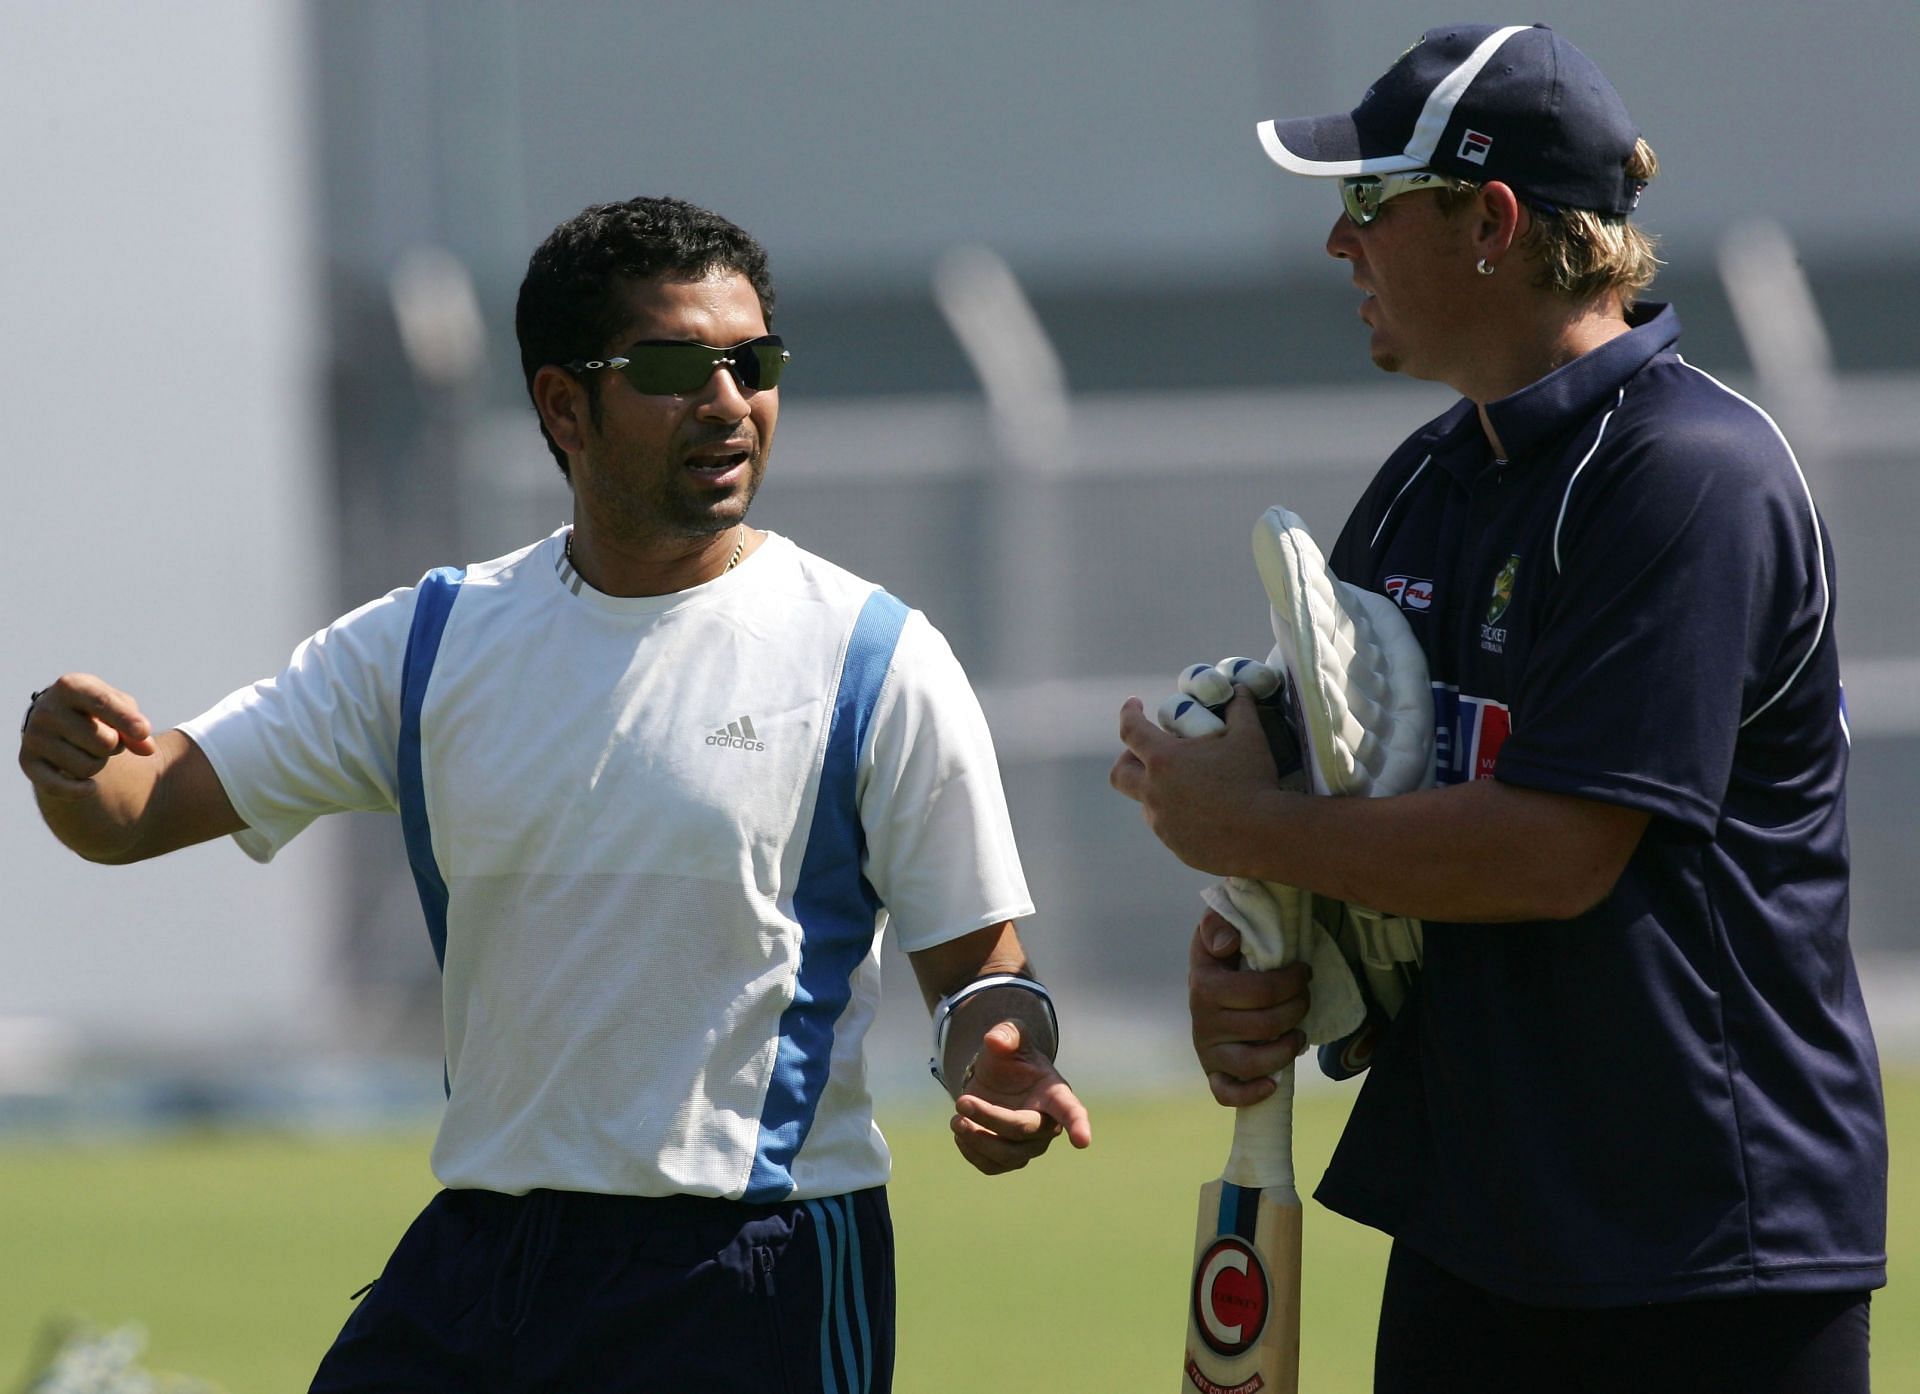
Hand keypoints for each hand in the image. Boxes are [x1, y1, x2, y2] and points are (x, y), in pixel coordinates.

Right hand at [18, 674, 156, 800]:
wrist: (58, 720)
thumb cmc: (98, 711)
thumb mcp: (121, 708)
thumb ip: (137, 726)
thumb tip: (147, 748)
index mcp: (71, 686)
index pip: (103, 703)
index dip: (126, 719)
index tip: (144, 731)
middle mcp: (47, 709)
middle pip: (104, 742)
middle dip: (115, 745)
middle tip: (105, 736)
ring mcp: (34, 736)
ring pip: (88, 767)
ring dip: (99, 763)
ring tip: (89, 748)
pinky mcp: (27, 762)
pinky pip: (59, 787)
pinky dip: (80, 790)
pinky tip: (91, 787)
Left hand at [950, 1021, 1092, 1174]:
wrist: (996, 1078)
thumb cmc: (1012, 1056)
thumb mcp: (1011, 1034)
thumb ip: (1007, 1033)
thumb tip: (995, 1040)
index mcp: (1055, 1094)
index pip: (1071, 1110)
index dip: (1078, 1125)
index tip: (1082, 1141)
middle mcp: (1047, 1125)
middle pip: (1022, 1130)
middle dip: (989, 1117)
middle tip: (961, 1102)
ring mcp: (1030, 1146)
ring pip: (1008, 1155)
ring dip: (977, 1140)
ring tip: (956, 1120)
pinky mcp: (1009, 1159)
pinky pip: (993, 1167)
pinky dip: (972, 1152)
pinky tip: (961, 1133)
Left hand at [1109, 688, 1283, 875]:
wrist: (1264, 836)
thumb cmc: (1254, 781)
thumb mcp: (1249, 736)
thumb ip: (1240, 708)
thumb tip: (1240, 689)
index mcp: (1164, 760)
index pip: (1131, 730)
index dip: (1128, 713)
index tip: (1133, 704)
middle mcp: (1154, 792)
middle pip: (1119, 774)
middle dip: (1127, 760)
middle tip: (1145, 754)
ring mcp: (1163, 823)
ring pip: (1146, 804)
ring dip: (1156, 790)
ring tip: (1184, 785)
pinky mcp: (1176, 846)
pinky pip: (1168, 828)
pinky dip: (1176, 816)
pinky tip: (1201, 814)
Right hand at [1189, 910, 1310, 1106]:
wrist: (1208, 978)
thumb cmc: (1224, 952)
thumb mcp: (1217, 927)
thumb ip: (1218, 924)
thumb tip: (1226, 944)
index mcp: (1204, 985)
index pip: (1260, 992)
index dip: (1291, 982)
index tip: (1304, 971)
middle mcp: (1202, 1020)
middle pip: (1265, 1026)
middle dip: (1297, 1010)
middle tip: (1306, 998)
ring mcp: (1207, 1049)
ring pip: (1252, 1063)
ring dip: (1286, 1050)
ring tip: (1299, 1034)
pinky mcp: (1212, 1070)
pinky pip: (1226, 1093)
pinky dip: (1251, 1094)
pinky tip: (1274, 1083)